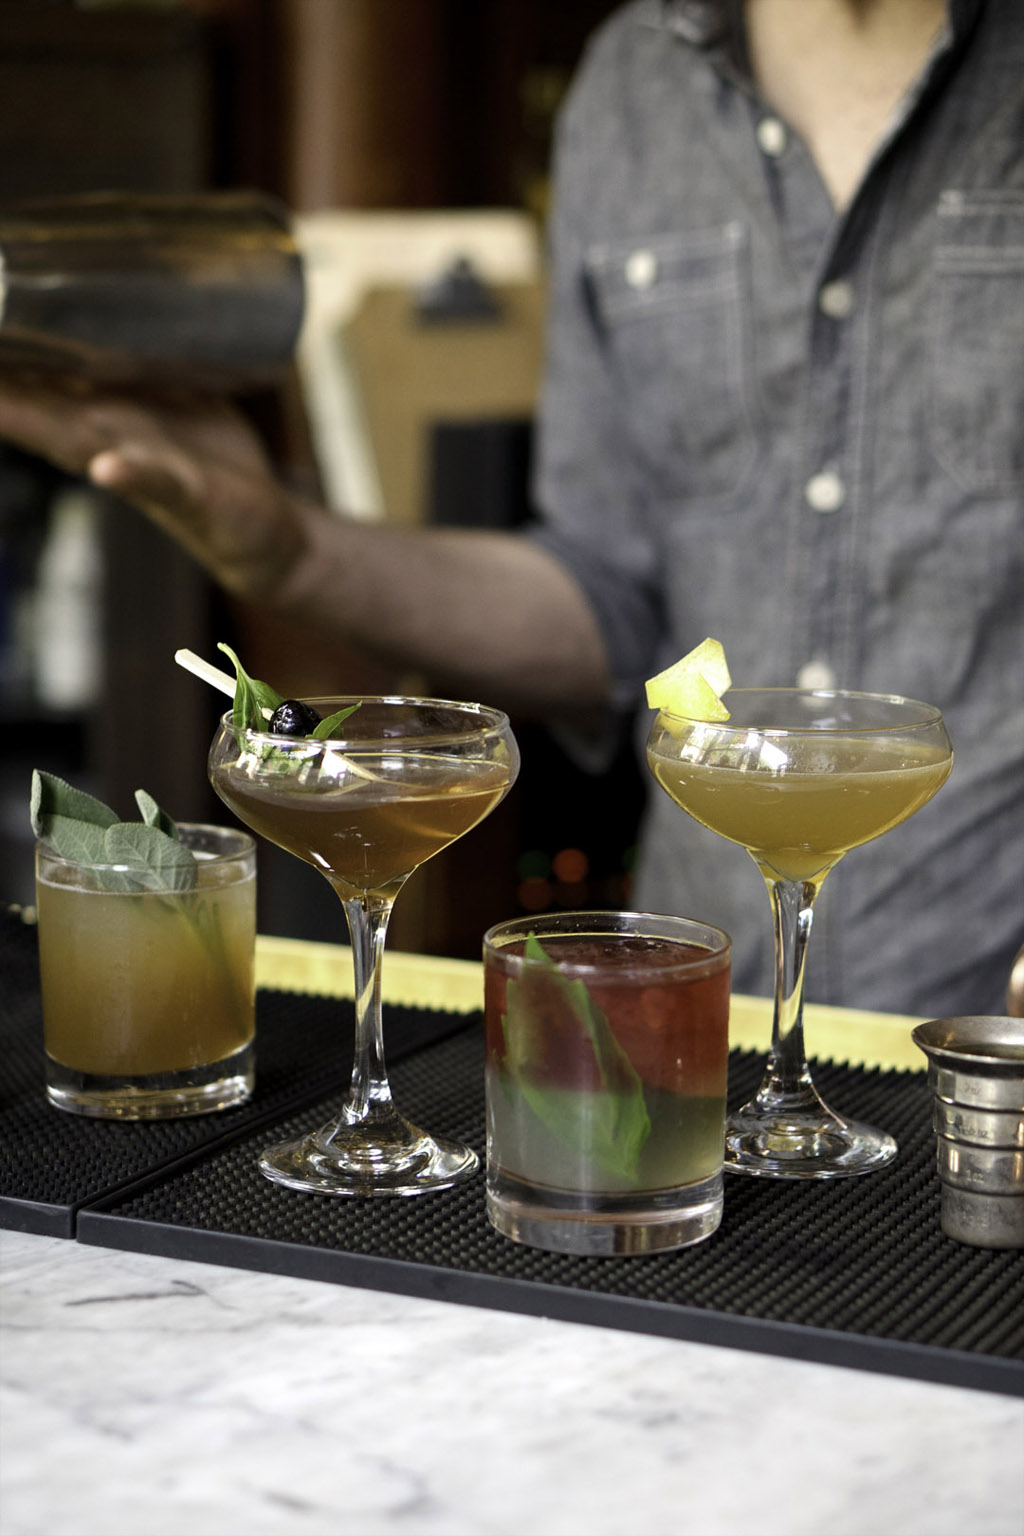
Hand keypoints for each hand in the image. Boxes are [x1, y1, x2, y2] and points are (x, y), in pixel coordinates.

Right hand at [0, 375, 305, 599]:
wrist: (268, 529)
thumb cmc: (210, 460)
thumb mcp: (167, 396)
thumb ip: (131, 360)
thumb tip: (102, 302)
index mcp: (102, 415)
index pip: (37, 383)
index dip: (5, 360)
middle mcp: (111, 443)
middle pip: (42, 411)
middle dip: (4, 396)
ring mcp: (149, 470)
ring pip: (83, 443)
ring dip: (40, 426)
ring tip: (2, 406)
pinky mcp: (192, 495)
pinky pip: (159, 482)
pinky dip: (133, 475)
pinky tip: (107, 468)